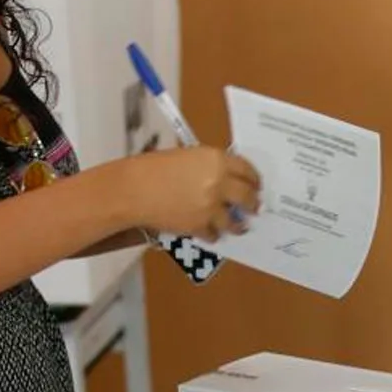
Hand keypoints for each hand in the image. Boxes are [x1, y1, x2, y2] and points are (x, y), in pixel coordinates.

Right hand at [127, 146, 262, 242]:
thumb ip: (210, 166)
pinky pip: (214, 234)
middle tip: (254, 207)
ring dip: (237, 224)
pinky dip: (214, 234)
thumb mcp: (187, 156)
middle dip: (253, 204)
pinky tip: (212, 232)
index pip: (247, 170)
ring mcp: (211, 207)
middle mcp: (219, 183)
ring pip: (234, 221)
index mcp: (217, 160)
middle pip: (248, 196)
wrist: (134, 190)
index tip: (256, 185)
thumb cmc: (154, 168)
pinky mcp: (200, 226)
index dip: (254, 179)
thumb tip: (225, 177)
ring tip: (239, 226)